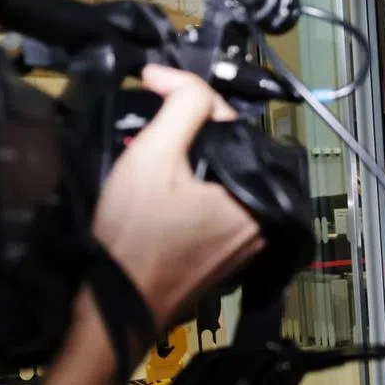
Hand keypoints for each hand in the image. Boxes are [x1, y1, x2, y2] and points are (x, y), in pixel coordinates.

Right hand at [92, 65, 264, 332]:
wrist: (116, 306)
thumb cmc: (133, 237)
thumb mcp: (153, 157)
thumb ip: (182, 108)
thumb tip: (180, 78)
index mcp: (261, 196)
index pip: (234, 123)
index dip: (191, 99)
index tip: (155, 84)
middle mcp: (268, 222)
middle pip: (233, 152)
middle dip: (193, 133)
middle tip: (153, 124)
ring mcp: (252, 244)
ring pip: (226, 180)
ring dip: (192, 163)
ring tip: (156, 159)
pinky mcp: (232, 258)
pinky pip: (221, 209)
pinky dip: (196, 194)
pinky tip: (165, 195)